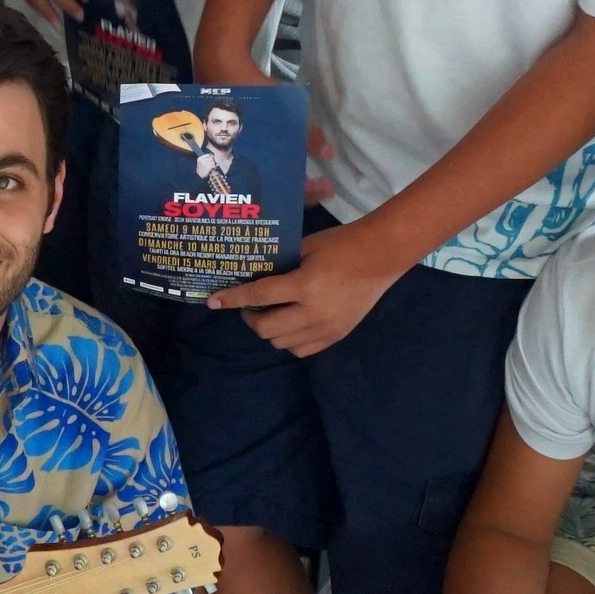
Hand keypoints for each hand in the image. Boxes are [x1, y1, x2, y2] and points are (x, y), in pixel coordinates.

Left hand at [209, 212, 408, 355]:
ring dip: (270, 330)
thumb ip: (279, 265)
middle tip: (251, 305)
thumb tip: (252, 277)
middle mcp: (314, 312)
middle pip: (266, 328)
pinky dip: (289, 340)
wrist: (381, 256)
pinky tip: (291, 323)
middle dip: (251, 317)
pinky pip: (302, 350)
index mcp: (305, 285)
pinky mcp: (337, 335)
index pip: (259, 296)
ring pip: (282, 343)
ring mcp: (327, 328)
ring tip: (273, 313)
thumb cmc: (341, 244)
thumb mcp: (305, 248)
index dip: (233, 299)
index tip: (213, 301)